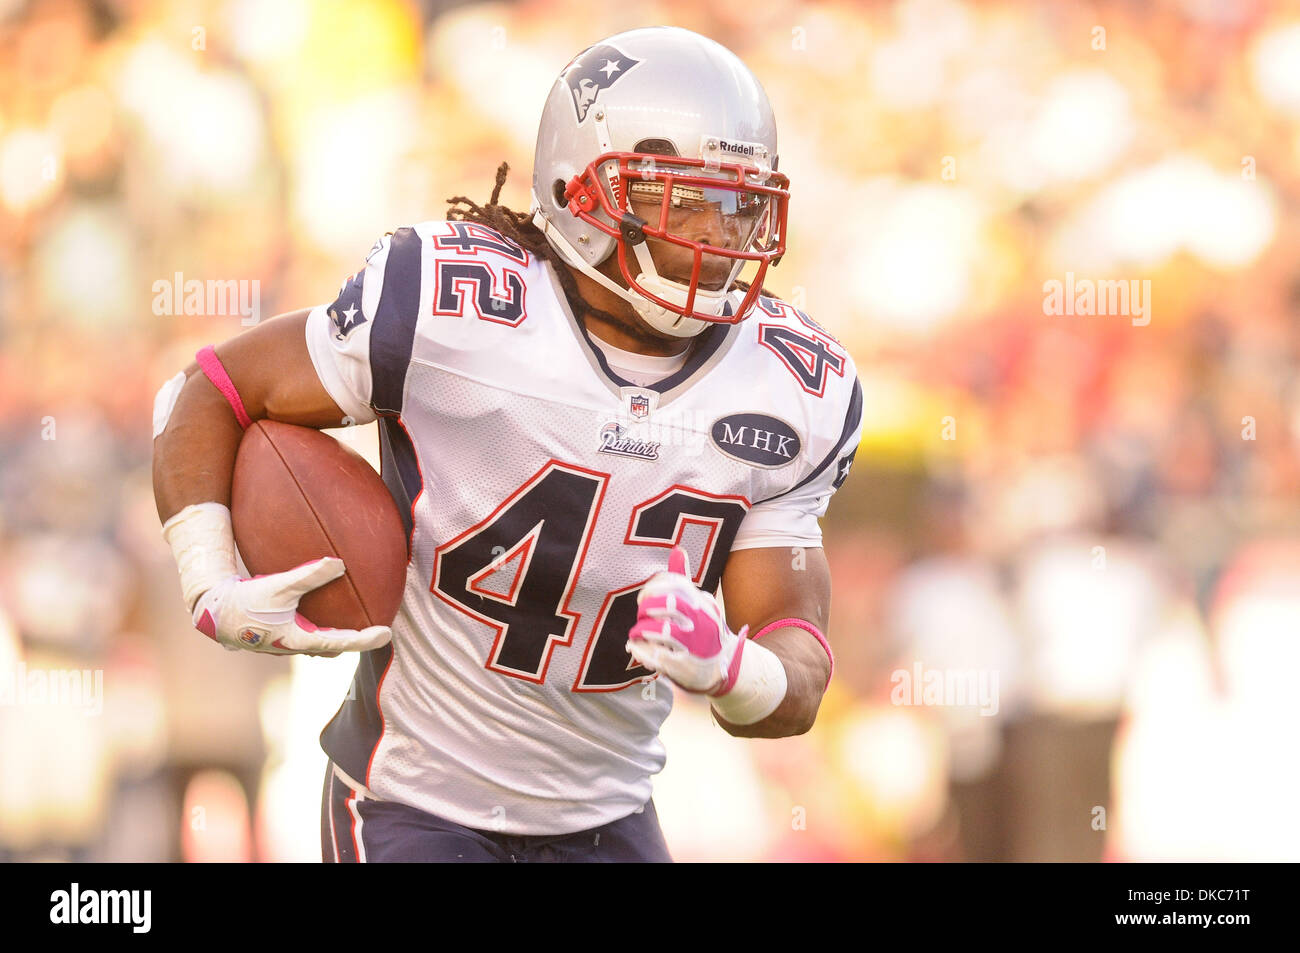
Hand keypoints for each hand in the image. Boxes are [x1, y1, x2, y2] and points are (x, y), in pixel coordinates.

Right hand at [192, 556, 391, 656]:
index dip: (365, 639)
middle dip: (352, 642)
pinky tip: (318, 608)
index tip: (387, 633)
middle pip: (331, 649)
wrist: (211, 611)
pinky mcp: (274, 635)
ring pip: (317, 644)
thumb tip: (340, 563)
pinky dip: (317, 625)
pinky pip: (303, 633)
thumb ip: (309, 575)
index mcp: (296, 640)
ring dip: (335, 636)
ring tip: (351, 619)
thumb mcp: (278, 586)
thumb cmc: (244, 601)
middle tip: (372, 630)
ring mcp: (282, 643)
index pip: (340, 642)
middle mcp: (292, 647)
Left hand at [626, 546, 747, 694]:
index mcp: (701, 601)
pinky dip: (640, 651)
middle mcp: (701, 620)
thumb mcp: (698, 602)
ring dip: (641, 631)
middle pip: (667, 604)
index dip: (652, 588)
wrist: (723, 665)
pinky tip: (638, 649)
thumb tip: (677, 549)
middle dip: (646, 608)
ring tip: (638, 634)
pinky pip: (655, 655)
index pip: (674, 582)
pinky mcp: (685, 665)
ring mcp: (694, 643)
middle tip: (641, 616)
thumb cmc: (702, 629)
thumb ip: (682, 579)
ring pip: (659, 631)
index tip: (645, 598)